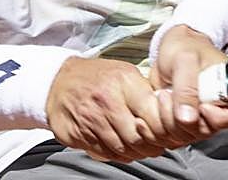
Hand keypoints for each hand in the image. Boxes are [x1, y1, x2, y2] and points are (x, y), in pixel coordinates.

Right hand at [45, 56, 171, 162]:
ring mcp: (91, 119)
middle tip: (156, 144)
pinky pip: (106, 154)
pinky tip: (122, 146)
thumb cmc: (95, 77)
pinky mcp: (79, 134)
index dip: (164, 129)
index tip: (167, 131)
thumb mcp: (124, 72)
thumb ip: (145, 91)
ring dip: (136, 152)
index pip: (153, 116)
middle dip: (151, 146)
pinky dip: (118, 154)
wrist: (57, 81)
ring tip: (140, 146)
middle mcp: (107, 101)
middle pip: (139, 138)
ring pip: (123, 149)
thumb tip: (170, 110)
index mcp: (123, 82)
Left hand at [149, 25, 227, 140]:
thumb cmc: (185, 48)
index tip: (200, 106)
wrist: (171, 50)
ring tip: (163, 94)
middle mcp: (219, 108)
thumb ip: (187, 87)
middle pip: (206, 130)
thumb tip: (188, 117)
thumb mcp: (185, 60)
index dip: (217, 117)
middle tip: (169, 94)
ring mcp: (201, 118)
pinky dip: (158, 123)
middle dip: (182, 116)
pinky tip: (156, 104)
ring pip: (186, 136)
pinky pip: (171, 136)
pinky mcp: (184, 124)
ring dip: (166, 118)